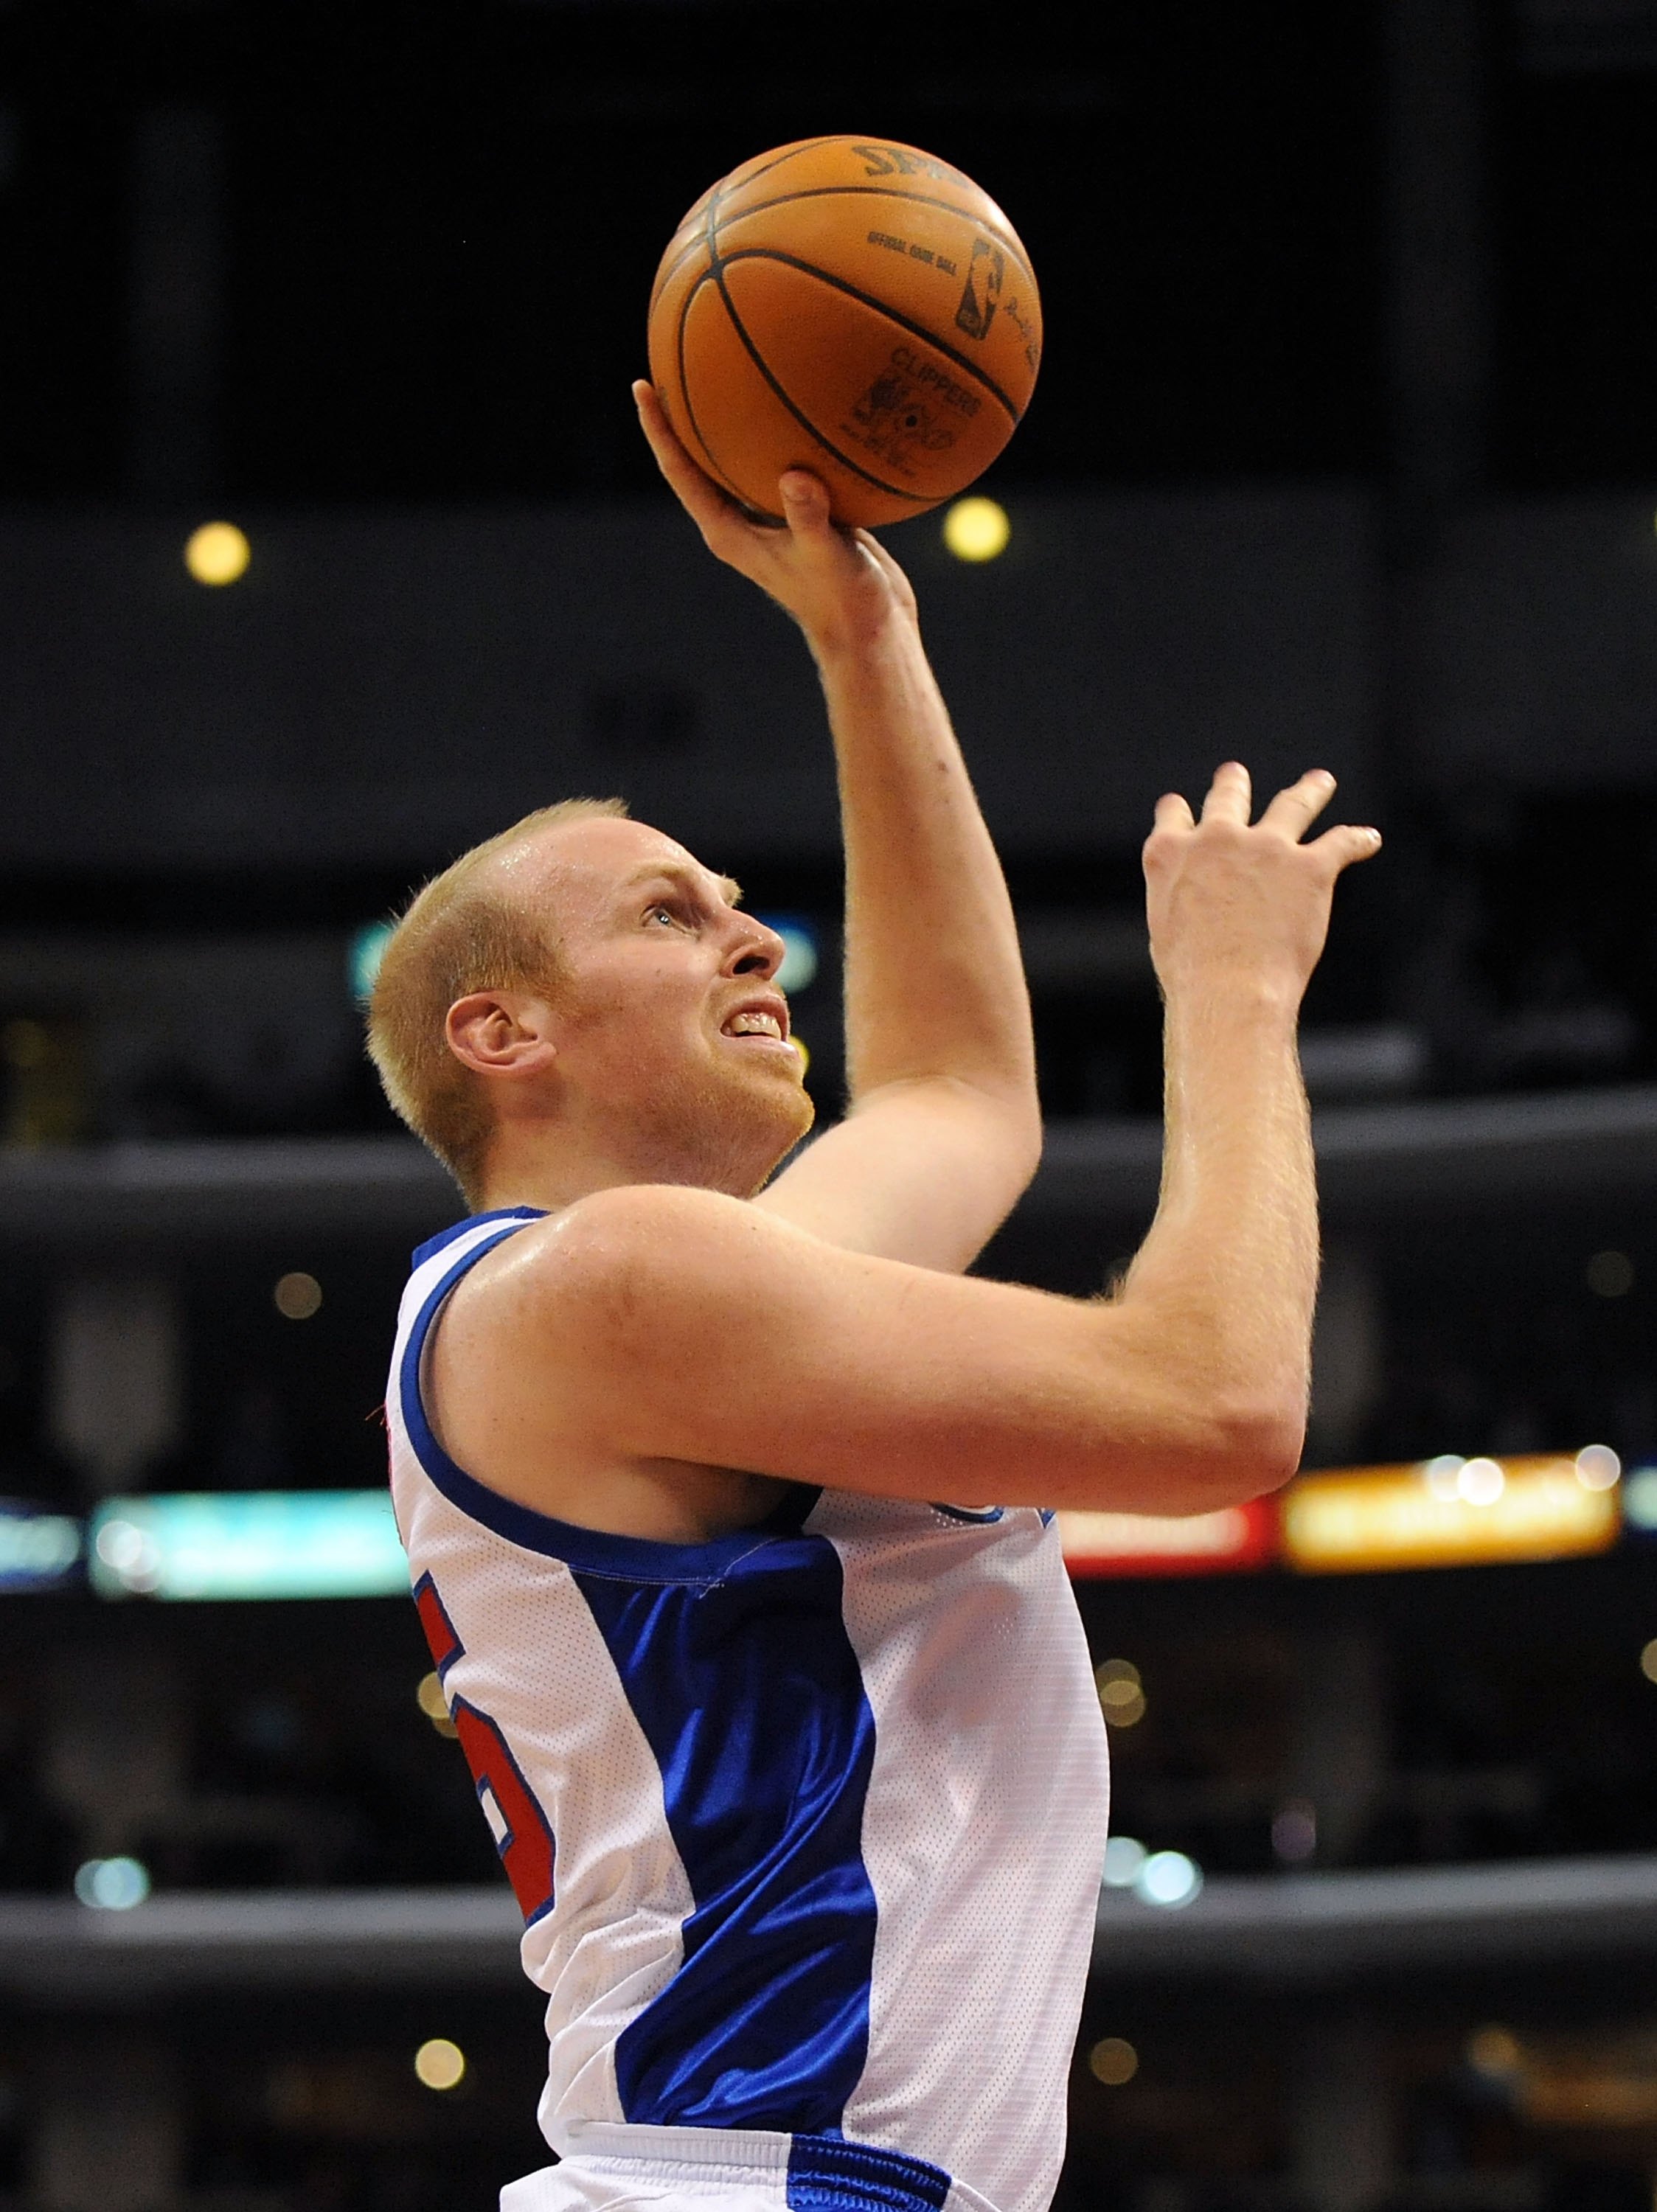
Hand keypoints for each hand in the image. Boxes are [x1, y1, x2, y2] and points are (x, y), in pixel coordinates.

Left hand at [633, 380, 916, 656]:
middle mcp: (740, 522)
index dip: (658, 430)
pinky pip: (778, 462)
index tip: (641, 386)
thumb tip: (794, 477)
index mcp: (728, 533)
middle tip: (669, 360)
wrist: (871, 628)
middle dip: (681, 413)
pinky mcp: (798, 512)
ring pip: (736, 458)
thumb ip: (808, 518)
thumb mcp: (825, 557)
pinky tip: (796, 397)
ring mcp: (768, 516)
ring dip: (728, 418)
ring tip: (724, 367)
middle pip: (697, 459)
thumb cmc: (843, 601)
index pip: (681, 473)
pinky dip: (779, 431)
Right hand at [1143, 764, 1380, 1008]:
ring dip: (1309, 791)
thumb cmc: (1193, 974)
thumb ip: (1181, 898)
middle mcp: (1217, 838)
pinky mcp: (1310, 867)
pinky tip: (1369, 840)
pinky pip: (1341, 843)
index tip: (1181, 808)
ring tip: (1320, 782)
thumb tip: (1201, 906)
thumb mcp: (1166, 927)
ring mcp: (1267, 848)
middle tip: (1235, 774)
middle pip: (1229, 796)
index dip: (1178, 811)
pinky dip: (1358, 841)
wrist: (1230, 991)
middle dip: (1233, 784)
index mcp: (1171, 853)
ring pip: (1293, 804)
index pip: (1173, 814)